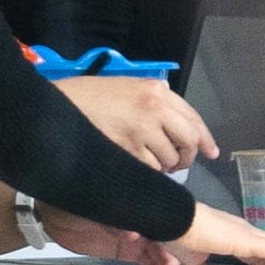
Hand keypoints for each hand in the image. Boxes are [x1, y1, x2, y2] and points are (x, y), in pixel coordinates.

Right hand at [52, 73, 216, 173]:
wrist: (54, 111)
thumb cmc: (86, 99)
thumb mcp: (125, 88)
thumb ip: (153, 102)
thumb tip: (178, 124)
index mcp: (155, 90)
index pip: (192, 118)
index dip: (204, 139)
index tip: (211, 152)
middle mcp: (153, 108)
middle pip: (187, 142)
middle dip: (185, 158)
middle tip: (176, 165)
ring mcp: (140, 131)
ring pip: (168, 161)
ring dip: (163, 169)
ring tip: (146, 164)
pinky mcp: (126, 152)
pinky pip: (149, 172)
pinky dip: (146, 176)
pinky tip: (133, 169)